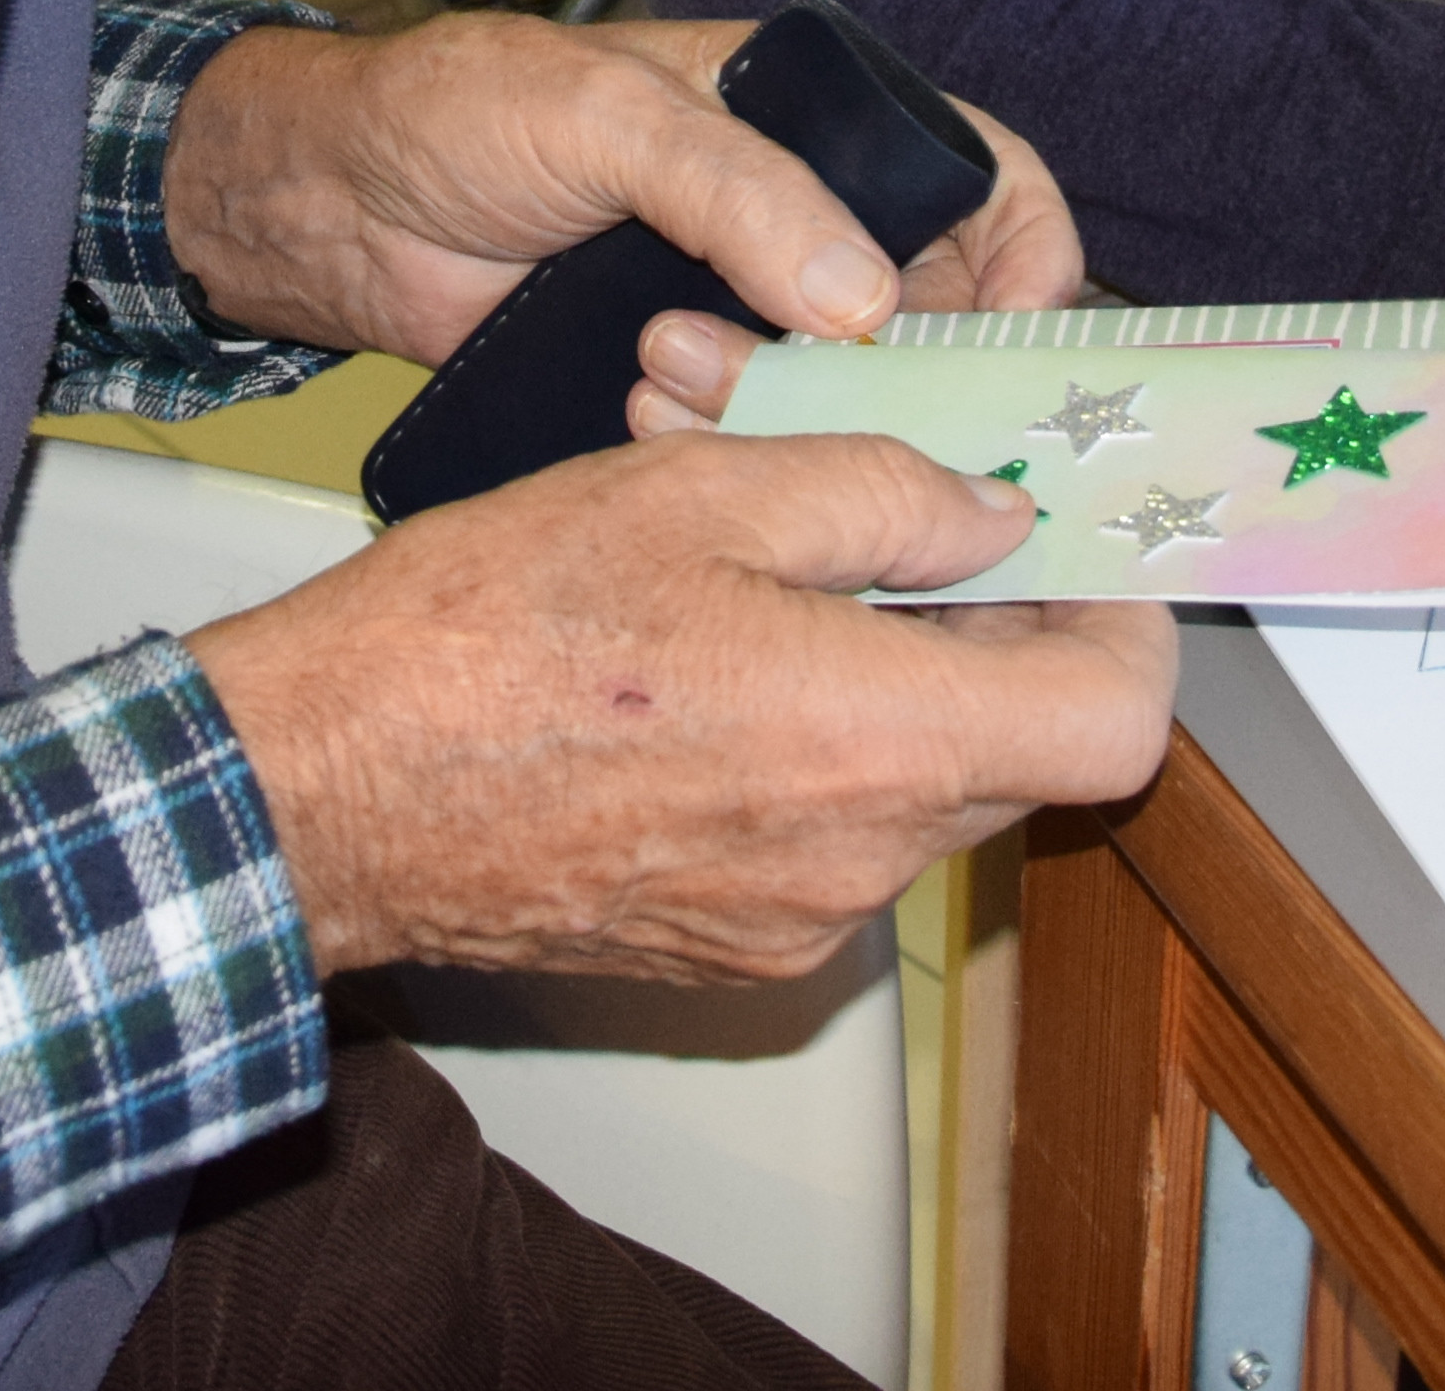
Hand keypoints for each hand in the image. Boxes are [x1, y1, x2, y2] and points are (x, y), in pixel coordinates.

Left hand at [162, 13, 1093, 374]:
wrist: (335, 201)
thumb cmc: (460, 110)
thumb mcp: (610, 118)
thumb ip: (741, 193)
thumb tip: (866, 300)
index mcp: (810, 120)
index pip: (979, 179)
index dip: (1026, 261)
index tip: (1016, 345)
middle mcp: (797, 218)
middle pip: (931, 313)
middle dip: (895, 365)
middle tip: (833, 389)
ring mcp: (743, 309)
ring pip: (843, 392)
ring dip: (790, 406)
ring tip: (675, 373)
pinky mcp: (682, 383)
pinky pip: (754, 437)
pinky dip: (725, 443)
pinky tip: (650, 411)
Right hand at [191, 430, 1175, 977]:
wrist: (321, 792)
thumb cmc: (484, 637)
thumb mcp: (699, 494)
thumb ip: (881, 493)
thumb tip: (991, 513)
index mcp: (875, 743)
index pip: (1115, 725)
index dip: (1123, 626)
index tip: (1073, 552)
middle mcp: (858, 865)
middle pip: (1016, 751)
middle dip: (984, 631)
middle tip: (896, 526)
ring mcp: (791, 926)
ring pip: (914, 790)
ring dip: (880, 683)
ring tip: (758, 582)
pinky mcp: (725, 952)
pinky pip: (826, 844)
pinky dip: (804, 753)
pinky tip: (699, 676)